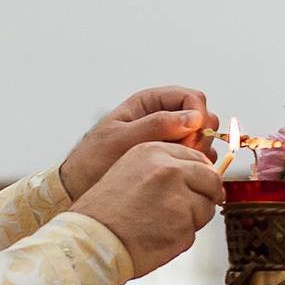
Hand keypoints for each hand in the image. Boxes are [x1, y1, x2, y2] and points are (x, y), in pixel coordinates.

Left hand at [58, 86, 214, 200]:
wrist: (81, 186)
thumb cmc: (94, 160)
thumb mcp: (122, 140)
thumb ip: (157, 126)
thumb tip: (192, 118)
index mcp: (149, 103)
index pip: (191, 98)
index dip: (198, 114)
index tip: (194, 134)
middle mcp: (163, 117)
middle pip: (202, 116)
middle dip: (201, 134)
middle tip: (186, 153)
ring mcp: (169, 139)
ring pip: (203, 136)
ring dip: (201, 150)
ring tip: (184, 164)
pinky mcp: (172, 158)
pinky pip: (198, 155)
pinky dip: (199, 162)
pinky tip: (187, 172)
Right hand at [71, 141, 222, 276]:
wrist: (91, 238)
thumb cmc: (105, 211)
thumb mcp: (131, 171)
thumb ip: (165, 168)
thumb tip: (204, 175)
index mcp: (154, 151)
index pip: (197, 158)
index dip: (199, 177)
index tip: (192, 189)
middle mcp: (168, 169)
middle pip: (211, 180)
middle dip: (203, 197)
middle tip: (182, 211)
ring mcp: (178, 195)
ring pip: (206, 207)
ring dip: (191, 220)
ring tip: (160, 224)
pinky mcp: (183, 223)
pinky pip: (195, 232)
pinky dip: (180, 238)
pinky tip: (156, 236)